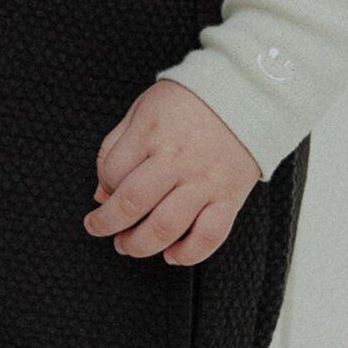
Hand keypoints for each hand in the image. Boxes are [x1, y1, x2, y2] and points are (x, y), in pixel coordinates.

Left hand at [84, 79, 260, 265]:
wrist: (246, 93)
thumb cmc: (191, 100)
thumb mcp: (142, 109)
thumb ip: (116, 147)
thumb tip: (102, 193)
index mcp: (151, 133)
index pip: (112, 171)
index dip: (102, 187)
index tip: (104, 193)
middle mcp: (177, 159)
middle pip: (132, 203)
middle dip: (108, 224)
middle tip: (101, 228)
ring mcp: (204, 181)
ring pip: (165, 226)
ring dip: (139, 245)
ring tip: (128, 245)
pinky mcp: (229, 197)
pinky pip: (209, 236)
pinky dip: (188, 254)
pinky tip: (173, 254)